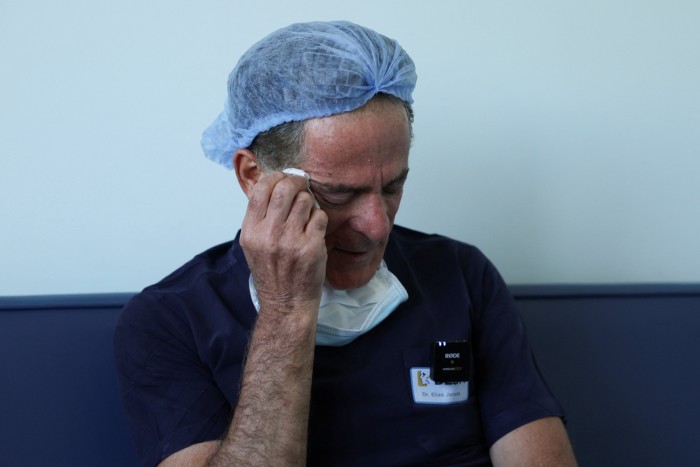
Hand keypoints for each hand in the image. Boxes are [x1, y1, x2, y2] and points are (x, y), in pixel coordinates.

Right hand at [240, 171, 327, 314]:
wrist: (287, 304)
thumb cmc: (272, 273)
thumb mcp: (253, 245)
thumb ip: (260, 217)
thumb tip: (273, 185)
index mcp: (251, 231)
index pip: (261, 189)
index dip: (275, 177)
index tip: (284, 178)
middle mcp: (268, 234)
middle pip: (284, 188)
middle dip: (296, 182)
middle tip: (301, 186)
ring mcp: (291, 240)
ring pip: (305, 200)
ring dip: (308, 203)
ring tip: (306, 215)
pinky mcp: (311, 247)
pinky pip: (319, 216)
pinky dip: (319, 220)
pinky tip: (314, 231)